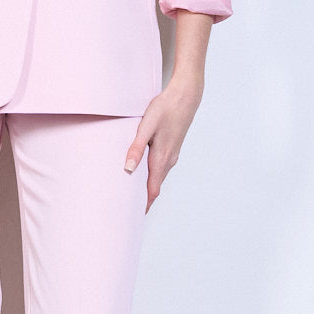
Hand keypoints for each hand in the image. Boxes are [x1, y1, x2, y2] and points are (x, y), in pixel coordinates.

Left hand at [124, 77, 203, 213]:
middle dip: (143, 199)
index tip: (133, 217)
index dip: (144, 205)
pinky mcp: (172, 147)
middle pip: (155, 187)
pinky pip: (161, 167)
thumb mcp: (146, 126)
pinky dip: (151, 175)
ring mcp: (172, 154)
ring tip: (131, 192)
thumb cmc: (166, 109)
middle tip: (127, 208)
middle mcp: (169, 160)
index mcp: (162, 158)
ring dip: (147, 186)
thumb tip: (128, 169)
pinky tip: (141, 170)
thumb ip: (136, 148)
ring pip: (158, 177)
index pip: (152, 191)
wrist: (185, 96)